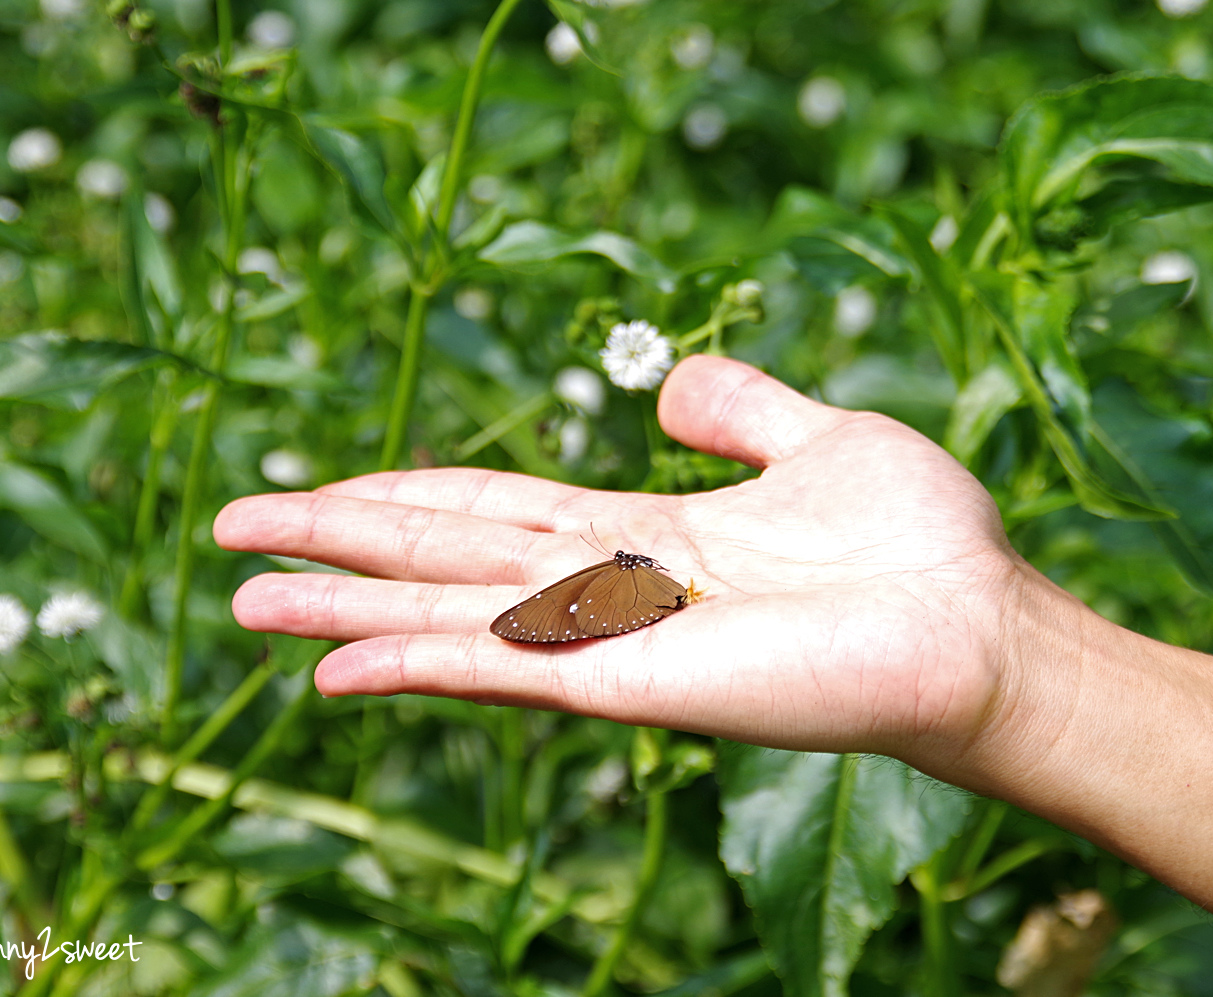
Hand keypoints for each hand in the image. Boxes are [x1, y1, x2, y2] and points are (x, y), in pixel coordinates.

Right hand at [213, 356, 1024, 771]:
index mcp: (640, 532)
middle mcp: (609, 587)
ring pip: (455, 611)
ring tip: (247, 601)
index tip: (317, 492)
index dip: (402, 497)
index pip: (492, 509)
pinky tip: (339, 662)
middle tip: (231, 533)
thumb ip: (737, 408)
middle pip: (448, 555)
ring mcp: (617, 637)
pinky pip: (511, 668)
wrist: (981, 623)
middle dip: (340, 544)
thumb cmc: (917, 540)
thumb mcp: (815, 437)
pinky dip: (422, 661)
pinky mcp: (638, 682)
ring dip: (348, 605)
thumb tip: (667, 385)